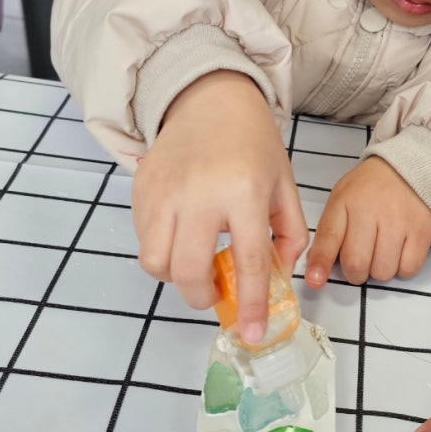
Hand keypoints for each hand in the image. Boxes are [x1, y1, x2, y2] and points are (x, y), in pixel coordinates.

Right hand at [132, 71, 307, 341]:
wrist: (209, 99)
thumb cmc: (251, 143)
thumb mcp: (283, 184)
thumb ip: (289, 232)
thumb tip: (280, 275)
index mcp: (244, 193)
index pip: (246, 262)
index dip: (249, 304)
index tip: (250, 332)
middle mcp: (199, 194)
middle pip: (187, 272)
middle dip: (201, 297)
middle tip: (215, 293)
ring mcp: (164, 192)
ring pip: (155, 262)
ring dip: (175, 276)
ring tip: (195, 261)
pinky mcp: (141, 189)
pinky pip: (142, 238)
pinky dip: (160, 249)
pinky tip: (181, 233)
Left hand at [304, 156, 430, 286]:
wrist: (407, 169)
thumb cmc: (368, 189)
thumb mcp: (341, 200)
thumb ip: (329, 233)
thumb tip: (316, 270)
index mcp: (346, 202)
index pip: (330, 237)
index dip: (320, 263)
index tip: (314, 280)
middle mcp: (372, 211)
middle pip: (357, 264)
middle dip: (354, 273)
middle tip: (359, 262)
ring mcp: (400, 222)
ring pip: (383, 272)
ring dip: (379, 271)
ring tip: (381, 251)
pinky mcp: (422, 232)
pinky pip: (408, 269)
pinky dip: (402, 268)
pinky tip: (399, 252)